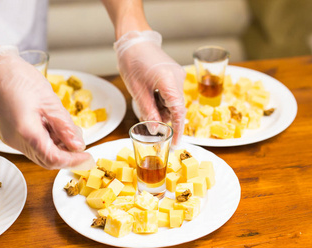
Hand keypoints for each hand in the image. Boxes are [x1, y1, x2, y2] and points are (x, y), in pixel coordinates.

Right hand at [0, 46, 93, 168]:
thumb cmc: (21, 79)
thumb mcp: (50, 102)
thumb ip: (65, 127)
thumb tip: (78, 146)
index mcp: (26, 131)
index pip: (54, 158)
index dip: (73, 160)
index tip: (88, 157)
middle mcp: (17, 141)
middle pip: (46, 160)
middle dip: (67, 157)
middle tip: (83, 148)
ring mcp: (12, 139)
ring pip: (40, 155)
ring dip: (58, 149)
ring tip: (69, 133)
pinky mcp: (11, 135)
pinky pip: (33, 146)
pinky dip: (48, 142)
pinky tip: (56, 129)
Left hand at [114, 31, 185, 145]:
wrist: (134, 40)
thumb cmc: (132, 62)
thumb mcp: (137, 90)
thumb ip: (148, 111)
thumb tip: (155, 130)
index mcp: (170, 82)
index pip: (179, 112)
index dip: (178, 130)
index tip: (176, 144)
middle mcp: (178, 79)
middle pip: (175, 108)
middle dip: (162, 117)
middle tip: (146, 118)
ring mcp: (177, 76)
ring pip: (172, 102)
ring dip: (160, 108)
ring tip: (143, 101)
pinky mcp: (174, 75)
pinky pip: (170, 94)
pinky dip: (161, 100)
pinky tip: (149, 95)